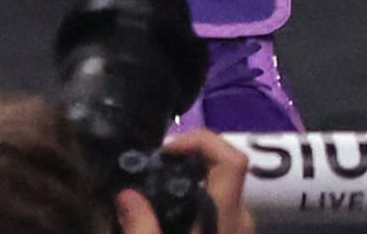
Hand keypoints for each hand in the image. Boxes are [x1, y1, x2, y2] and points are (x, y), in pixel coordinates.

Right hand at [113, 133, 255, 233]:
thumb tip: (126, 193)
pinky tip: (167, 215)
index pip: (232, 160)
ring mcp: (238, 230)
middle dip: (188, 160)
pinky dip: (194, 200)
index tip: (166, 149)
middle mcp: (240, 219)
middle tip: (152, 170)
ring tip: (153, 192)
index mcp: (227, 218)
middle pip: (222, 169)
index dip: (202, 141)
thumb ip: (141, 227)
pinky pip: (216, 208)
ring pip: (217, 189)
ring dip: (189, 181)